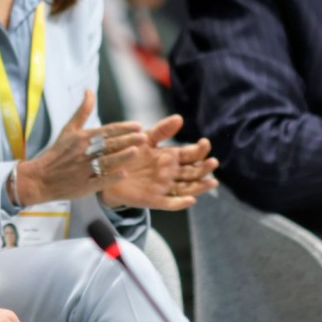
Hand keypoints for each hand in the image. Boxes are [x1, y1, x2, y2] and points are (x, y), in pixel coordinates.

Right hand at [16, 90, 143, 205]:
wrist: (40, 178)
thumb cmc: (57, 153)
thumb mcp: (68, 129)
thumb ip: (83, 111)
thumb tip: (89, 91)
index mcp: (82, 138)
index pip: (106, 131)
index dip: (123, 128)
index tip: (138, 125)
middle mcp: (83, 152)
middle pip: (109, 145)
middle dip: (127, 140)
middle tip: (144, 136)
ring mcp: (83, 170)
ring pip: (105, 162)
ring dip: (121, 156)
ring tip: (136, 151)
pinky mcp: (82, 186)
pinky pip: (98, 182)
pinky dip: (110, 178)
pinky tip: (123, 174)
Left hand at [101, 115, 219, 210]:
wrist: (108, 171)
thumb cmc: (129, 153)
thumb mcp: (146, 138)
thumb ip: (162, 130)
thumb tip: (180, 118)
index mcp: (171, 158)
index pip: (190, 155)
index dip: (199, 150)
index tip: (205, 143)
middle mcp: (171, 173)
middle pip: (193, 172)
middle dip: (204, 168)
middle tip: (213, 162)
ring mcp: (164, 187)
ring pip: (187, 188)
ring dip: (200, 186)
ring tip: (212, 182)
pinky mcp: (154, 200)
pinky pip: (170, 203)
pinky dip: (180, 203)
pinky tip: (191, 200)